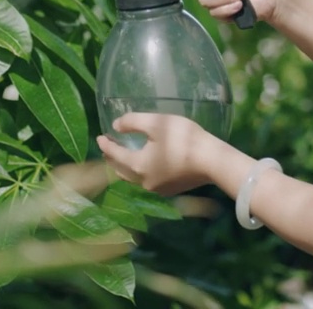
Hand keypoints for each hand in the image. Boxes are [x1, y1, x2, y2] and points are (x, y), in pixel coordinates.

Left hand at [96, 113, 219, 195]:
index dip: (105, 145)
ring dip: (126, 166)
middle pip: (121, 170)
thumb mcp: (156, 123)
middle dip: (112, 158)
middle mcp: (144, 182)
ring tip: (125, 155)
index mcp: (137, 165)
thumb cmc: (183, 138)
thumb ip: (133, 122)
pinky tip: (148, 164)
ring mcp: (158, 189)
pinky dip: (141, 171)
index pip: (114, 155)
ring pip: (134, 178)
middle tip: (108, 147)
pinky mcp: (171, 190)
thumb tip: (116, 126)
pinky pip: (149, 181)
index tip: (99, 137)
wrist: (212, 161)